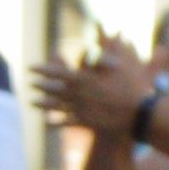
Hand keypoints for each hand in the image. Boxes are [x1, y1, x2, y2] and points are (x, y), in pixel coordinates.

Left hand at [35, 41, 156, 135]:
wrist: (138, 113)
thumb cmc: (131, 86)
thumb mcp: (119, 66)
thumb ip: (104, 54)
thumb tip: (94, 46)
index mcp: (84, 78)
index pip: (57, 72)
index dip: (42, 70)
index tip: (30, 68)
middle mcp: (79, 94)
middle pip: (54, 89)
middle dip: (41, 85)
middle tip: (30, 83)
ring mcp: (81, 109)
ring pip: (56, 106)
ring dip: (42, 104)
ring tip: (31, 102)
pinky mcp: (86, 122)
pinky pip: (66, 123)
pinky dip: (55, 123)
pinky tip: (46, 123)